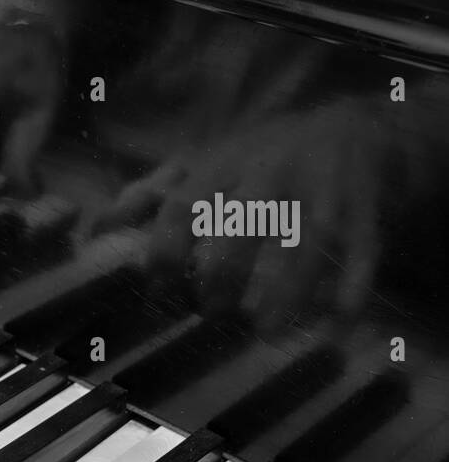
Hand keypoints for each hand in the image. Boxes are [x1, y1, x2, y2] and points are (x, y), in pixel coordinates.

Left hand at [93, 98, 383, 330]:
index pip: (184, 208)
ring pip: (304, 246)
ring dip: (284, 293)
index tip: (156, 289)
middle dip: (221, 275)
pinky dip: (351, 296)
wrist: (359, 129)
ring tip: (262, 333)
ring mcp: (323, 196)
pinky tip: (334, 332)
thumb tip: (93, 231)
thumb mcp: (203, 163)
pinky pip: (362, 259)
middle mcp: (271, 178)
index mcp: (223, 166)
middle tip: (209, 312)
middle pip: (241, 228)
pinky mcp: (367, 217)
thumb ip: (147, 196)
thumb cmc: (262, 157)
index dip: (164, 251)